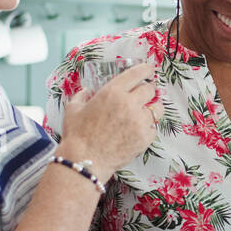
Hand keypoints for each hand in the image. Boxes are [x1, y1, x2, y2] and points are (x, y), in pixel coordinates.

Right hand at [58, 63, 158, 178]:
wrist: (85, 160)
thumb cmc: (77, 135)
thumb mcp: (73, 108)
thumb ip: (82, 96)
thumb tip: (87, 91)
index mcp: (112, 92)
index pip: (137, 73)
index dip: (146, 70)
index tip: (148, 70)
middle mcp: (129, 104)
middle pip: (150, 90)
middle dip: (148, 90)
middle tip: (144, 93)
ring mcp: (139, 121)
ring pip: (157, 108)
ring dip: (152, 108)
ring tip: (145, 111)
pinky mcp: (144, 138)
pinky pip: (154, 127)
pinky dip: (148, 127)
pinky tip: (139, 129)